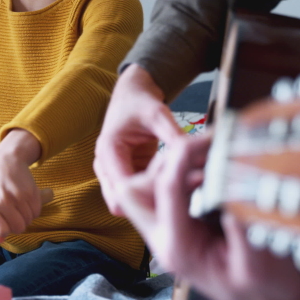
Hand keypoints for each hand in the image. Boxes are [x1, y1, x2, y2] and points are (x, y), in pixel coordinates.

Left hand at [0, 128, 41, 242]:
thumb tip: (0, 241)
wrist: (7, 160)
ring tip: (20, 205)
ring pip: (29, 220)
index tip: (5, 224)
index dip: (5, 231)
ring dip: (27, 217)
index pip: (1, 230)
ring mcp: (18, 195)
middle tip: (14, 215)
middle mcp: (1, 200)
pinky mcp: (31, 191)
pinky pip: (37, 211)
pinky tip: (27, 201)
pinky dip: (34, 210)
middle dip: (19, 225)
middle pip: (19, 228)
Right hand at [94, 63, 184, 215]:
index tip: (179, 181)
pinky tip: (181, 181)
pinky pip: (140, 195)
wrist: (133, 95)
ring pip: (132, 204)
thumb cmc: (141, 102)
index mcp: (108, 151)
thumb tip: (193, 156)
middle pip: (123, 203)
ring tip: (187, 183)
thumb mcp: (158, 114)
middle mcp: (106, 167)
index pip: (123, 188)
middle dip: (152, 201)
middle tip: (184, 188)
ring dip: (157, 199)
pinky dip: (159, 192)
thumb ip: (173, 135)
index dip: (150, 191)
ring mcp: (113, 174)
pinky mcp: (126, 177)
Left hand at [117, 133, 299, 299]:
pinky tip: (221, 170)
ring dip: (182, 165)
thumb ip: (243, 227)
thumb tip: (234, 186)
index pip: (165, 191)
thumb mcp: (259, 263)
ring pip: (153, 184)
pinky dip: (194, 173)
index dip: (182, 158)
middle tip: (204, 148)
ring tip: (217, 155)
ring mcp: (172, 229)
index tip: (206, 138)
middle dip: (167, 162)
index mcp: (178, 248)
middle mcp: (166, 238)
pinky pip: (175, 188)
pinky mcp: (185, 221)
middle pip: (138, 188)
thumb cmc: (265, 291)